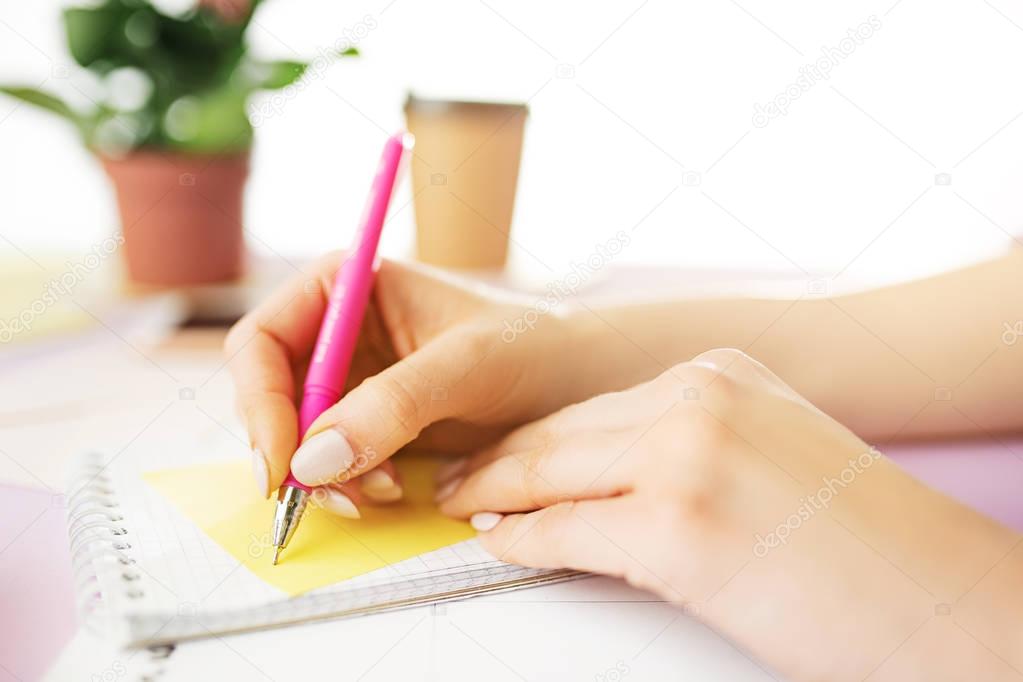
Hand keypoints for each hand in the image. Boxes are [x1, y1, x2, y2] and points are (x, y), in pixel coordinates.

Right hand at [225, 253, 604, 514]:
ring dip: (322, 475)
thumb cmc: (531, 348)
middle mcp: (335, 331)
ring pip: (294, 436)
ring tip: (379, 491)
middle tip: (326, 495)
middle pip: (268, 395)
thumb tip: (311, 461)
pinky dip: (346, 483)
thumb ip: (393, 405)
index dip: (260, 402)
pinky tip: (390, 488)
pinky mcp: (368, 422)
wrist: (574, 382)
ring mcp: (349, 379)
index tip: (282, 462)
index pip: (262, 340)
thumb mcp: (466, 367)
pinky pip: (328, 461)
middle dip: (290, 449)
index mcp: (345, 286)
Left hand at [436, 349, 1020, 679]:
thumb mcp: (768, 451)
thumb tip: (606, 474)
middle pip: (561, 429)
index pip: (598, 404)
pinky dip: (521, 539)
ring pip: (551, 470)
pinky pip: (566, 530)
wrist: (943, 597)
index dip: (536, 432)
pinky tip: (497, 543)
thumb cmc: (863, 540)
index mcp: (722, 374)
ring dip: (493, 492)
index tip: (500, 449)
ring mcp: (685, 458)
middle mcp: (700, 399)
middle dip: (498, 457)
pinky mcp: (676, 529)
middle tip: (457, 476)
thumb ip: (688, 442)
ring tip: (461, 505)